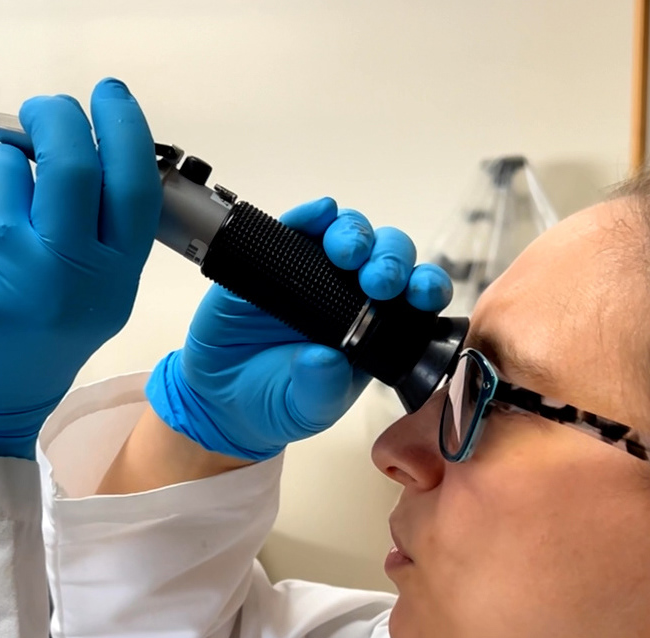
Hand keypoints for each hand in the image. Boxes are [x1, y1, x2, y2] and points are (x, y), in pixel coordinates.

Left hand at [0, 82, 160, 461]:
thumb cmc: (37, 347)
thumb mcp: (98, 302)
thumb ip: (104, 231)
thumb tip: (93, 141)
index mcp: (109, 284)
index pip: (132, 182)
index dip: (124, 126)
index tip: (109, 98)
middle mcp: (56, 271)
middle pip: (67, 155)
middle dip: (55, 117)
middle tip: (46, 115)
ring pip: (3, 163)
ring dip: (3, 167)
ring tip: (0, 211)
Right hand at [146, 199, 451, 461]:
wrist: (224, 396)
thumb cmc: (277, 402)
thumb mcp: (306, 409)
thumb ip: (322, 389)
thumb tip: (327, 359)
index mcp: (376, 329)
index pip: (413, 298)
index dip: (425, 287)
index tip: (420, 294)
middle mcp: (353, 294)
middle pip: (388, 256)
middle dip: (391, 259)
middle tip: (378, 279)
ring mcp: (316, 271)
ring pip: (350, 233)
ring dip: (356, 234)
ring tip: (346, 253)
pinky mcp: (277, 257)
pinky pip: (301, 227)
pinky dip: (312, 216)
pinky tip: (317, 215)